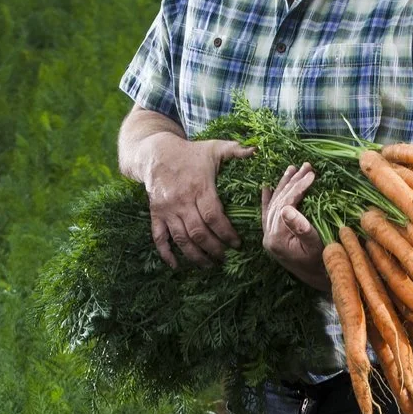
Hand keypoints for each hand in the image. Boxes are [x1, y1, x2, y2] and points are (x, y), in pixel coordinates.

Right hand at [141, 135, 251, 267]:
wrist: (155, 153)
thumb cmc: (190, 152)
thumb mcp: (213, 148)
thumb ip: (235, 150)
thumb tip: (257, 150)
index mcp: (199, 187)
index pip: (214, 216)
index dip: (226, 233)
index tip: (237, 244)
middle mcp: (182, 201)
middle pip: (199, 232)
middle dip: (214, 249)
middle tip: (225, 258)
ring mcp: (167, 209)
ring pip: (181, 239)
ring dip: (195, 255)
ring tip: (209, 265)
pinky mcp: (156, 214)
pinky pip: (158, 238)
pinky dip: (166, 254)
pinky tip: (176, 265)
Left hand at [260, 162, 329, 288]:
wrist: (319, 281)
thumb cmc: (322, 264)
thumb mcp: (315, 246)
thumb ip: (301, 228)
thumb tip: (287, 208)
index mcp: (276, 238)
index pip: (285, 205)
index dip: (298, 187)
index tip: (312, 174)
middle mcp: (268, 236)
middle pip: (278, 202)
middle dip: (292, 182)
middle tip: (306, 166)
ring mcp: (268, 236)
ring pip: (273, 204)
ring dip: (283, 186)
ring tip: (293, 169)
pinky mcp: (272, 237)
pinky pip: (267, 214)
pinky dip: (268, 199)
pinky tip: (267, 187)